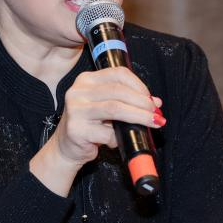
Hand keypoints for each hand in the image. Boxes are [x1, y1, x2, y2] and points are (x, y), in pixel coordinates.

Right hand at [30, 68, 164, 195]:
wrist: (66, 148)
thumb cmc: (90, 126)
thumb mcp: (108, 107)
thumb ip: (128, 101)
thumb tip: (156, 102)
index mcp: (87, 80)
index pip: (118, 74)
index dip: (139, 85)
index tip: (151, 99)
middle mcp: (78, 91)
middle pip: (119, 90)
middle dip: (143, 102)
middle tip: (156, 113)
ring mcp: (75, 109)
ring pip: (115, 108)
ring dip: (139, 116)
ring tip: (153, 122)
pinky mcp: (76, 129)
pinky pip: (106, 133)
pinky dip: (118, 138)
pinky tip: (119, 141)